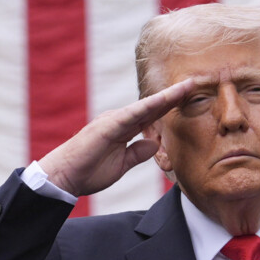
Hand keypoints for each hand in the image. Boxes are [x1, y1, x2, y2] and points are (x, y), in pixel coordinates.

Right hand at [36, 74, 207, 196]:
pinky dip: (149, 106)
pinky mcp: (108, 126)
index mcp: (123, 128)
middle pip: (152, 105)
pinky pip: (132, 114)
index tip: (189, 96)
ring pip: (146, 106)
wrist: (64, 176)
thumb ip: (137, 153)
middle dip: (174, 95)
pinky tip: (164, 100)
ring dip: (167, 97)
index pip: (152, 114)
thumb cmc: (88, 171)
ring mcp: (113, 120)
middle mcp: (119, 119)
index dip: (170, 105)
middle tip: (195, 83)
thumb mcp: (121, 164)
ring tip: (187, 87)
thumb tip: (155, 144)